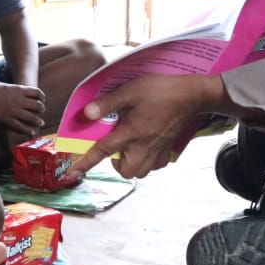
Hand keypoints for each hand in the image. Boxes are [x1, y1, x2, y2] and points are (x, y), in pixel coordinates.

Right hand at [0, 80, 46, 139]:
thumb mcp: (7, 86)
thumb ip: (17, 91)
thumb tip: (24, 95)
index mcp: (20, 89)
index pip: (37, 93)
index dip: (42, 97)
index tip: (42, 100)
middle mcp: (20, 100)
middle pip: (38, 106)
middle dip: (41, 110)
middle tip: (41, 112)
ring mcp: (15, 111)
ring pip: (33, 118)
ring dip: (38, 121)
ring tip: (39, 123)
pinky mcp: (8, 120)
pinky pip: (22, 127)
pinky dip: (29, 130)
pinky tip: (31, 131)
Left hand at [64, 74, 216, 179]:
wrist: (192, 96)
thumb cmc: (162, 91)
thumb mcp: (130, 91)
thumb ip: (108, 104)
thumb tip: (88, 114)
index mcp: (130, 133)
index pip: (102, 152)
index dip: (85, 163)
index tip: (72, 174)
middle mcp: (143, 148)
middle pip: (123, 171)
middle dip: (116, 163)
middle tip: (117, 144)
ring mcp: (157, 153)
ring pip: (138, 171)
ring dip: (130, 163)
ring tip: (132, 144)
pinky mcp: (167, 153)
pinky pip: (152, 167)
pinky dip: (146, 161)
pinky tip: (146, 144)